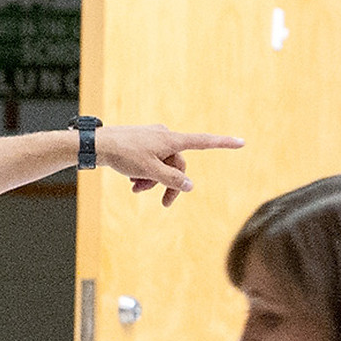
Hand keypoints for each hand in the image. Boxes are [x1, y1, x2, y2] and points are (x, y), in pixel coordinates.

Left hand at [96, 124, 243, 206]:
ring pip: (163, 166)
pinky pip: (152, 162)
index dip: (223, 143)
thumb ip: (172, 179)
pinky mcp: (143, 144)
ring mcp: (154, 139)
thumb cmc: (124, 154)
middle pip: (179, 165)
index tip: (242, 142)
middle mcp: (165, 136)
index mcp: (171, 139)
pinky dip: (145, 174)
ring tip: (136, 189)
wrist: (98, 144)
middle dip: (169, 184)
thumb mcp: (150, 171)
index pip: (203, 142)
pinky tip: (132, 183)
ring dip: (153, 181)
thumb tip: (190, 185)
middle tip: (163, 204)